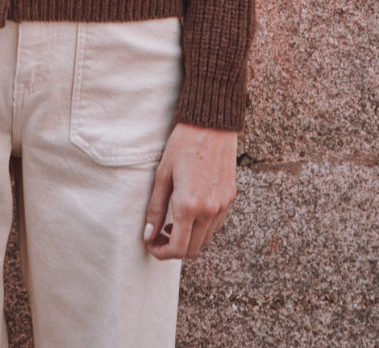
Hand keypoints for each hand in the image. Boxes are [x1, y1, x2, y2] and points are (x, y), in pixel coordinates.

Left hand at [143, 123, 237, 259]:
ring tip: (173, 223)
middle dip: (173, 249)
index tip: (151, 244)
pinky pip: (216, 225)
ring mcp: (222, 206)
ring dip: (188, 239)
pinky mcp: (230, 199)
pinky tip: (191, 212)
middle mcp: (209, 210)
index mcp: (188, 205)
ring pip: (205, 240)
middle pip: (192, 250)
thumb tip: (148, 235)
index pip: (177, 249)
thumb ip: (155, 208)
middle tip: (159, 235)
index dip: (161, 253)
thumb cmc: (182, 145)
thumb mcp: (162, 174)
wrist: (211, 125)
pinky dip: (202, 227)